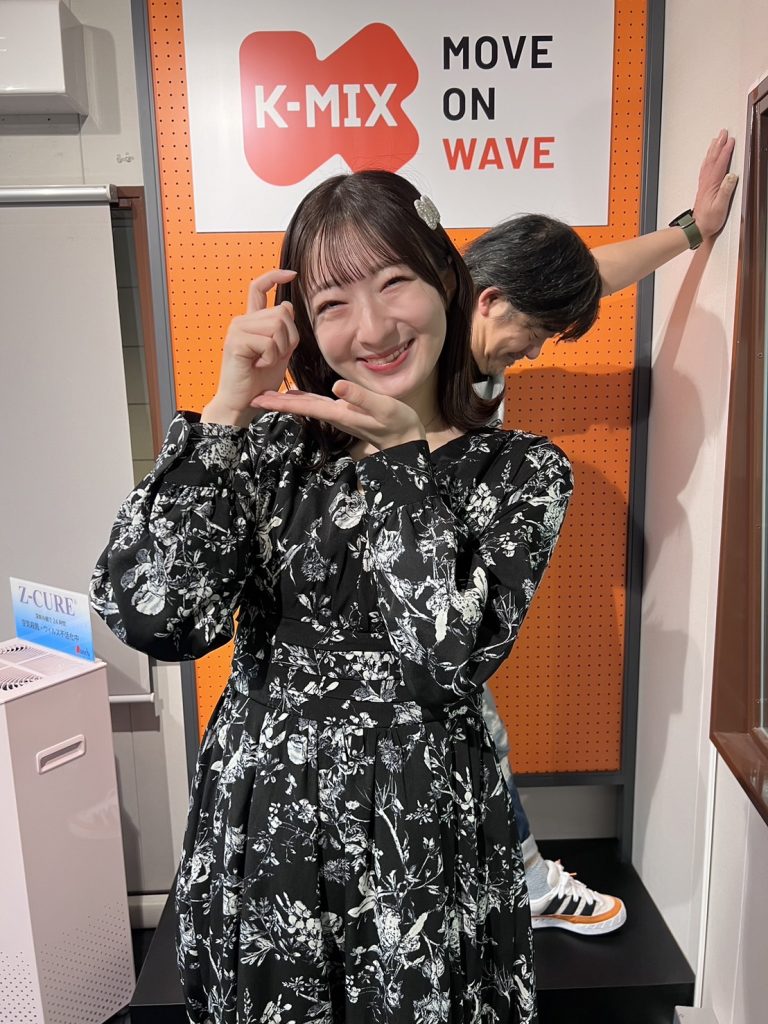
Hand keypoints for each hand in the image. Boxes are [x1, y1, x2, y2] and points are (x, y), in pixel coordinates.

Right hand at [202, 270, 298, 425]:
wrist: (241, 402)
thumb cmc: (258, 381)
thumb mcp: (279, 352)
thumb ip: (284, 331)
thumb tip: (287, 305)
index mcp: (250, 321)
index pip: (259, 288)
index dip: (275, 276)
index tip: (292, 273)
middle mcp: (242, 321)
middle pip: (281, 312)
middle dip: (288, 337)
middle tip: (274, 357)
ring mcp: (237, 330)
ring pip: (277, 326)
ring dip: (280, 349)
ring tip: (265, 362)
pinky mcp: (236, 342)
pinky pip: (269, 342)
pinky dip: (271, 358)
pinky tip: (258, 366)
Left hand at [251, 379, 426, 450]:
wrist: (406, 440)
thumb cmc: (397, 423)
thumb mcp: (382, 407)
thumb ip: (360, 397)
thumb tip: (336, 387)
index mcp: (338, 412)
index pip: (303, 406)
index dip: (280, 402)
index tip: (259, 399)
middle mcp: (334, 414)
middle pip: (299, 407)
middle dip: (275, 403)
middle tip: (252, 397)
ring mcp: (339, 414)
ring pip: (306, 406)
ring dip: (286, 402)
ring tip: (267, 395)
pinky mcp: (345, 412)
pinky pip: (317, 404)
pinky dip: (302, 399)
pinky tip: (295, 395)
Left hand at [692, 130, 737, 238]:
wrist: (697, 228)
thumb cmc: (709, 220)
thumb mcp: (720, 207)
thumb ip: (726, 191)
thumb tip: (731, 176)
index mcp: (712, 185)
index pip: (720, 164)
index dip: (726, 151)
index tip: (731, 140)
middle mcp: (706, 182)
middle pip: (713, 159)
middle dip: (719, 145)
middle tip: (723, 133)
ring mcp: (704, 184)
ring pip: (708, 162)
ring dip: (713, 150)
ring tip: (716, 140)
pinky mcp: (704, 188)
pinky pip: (705, 169)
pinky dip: (708, 160)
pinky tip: (709, 158)